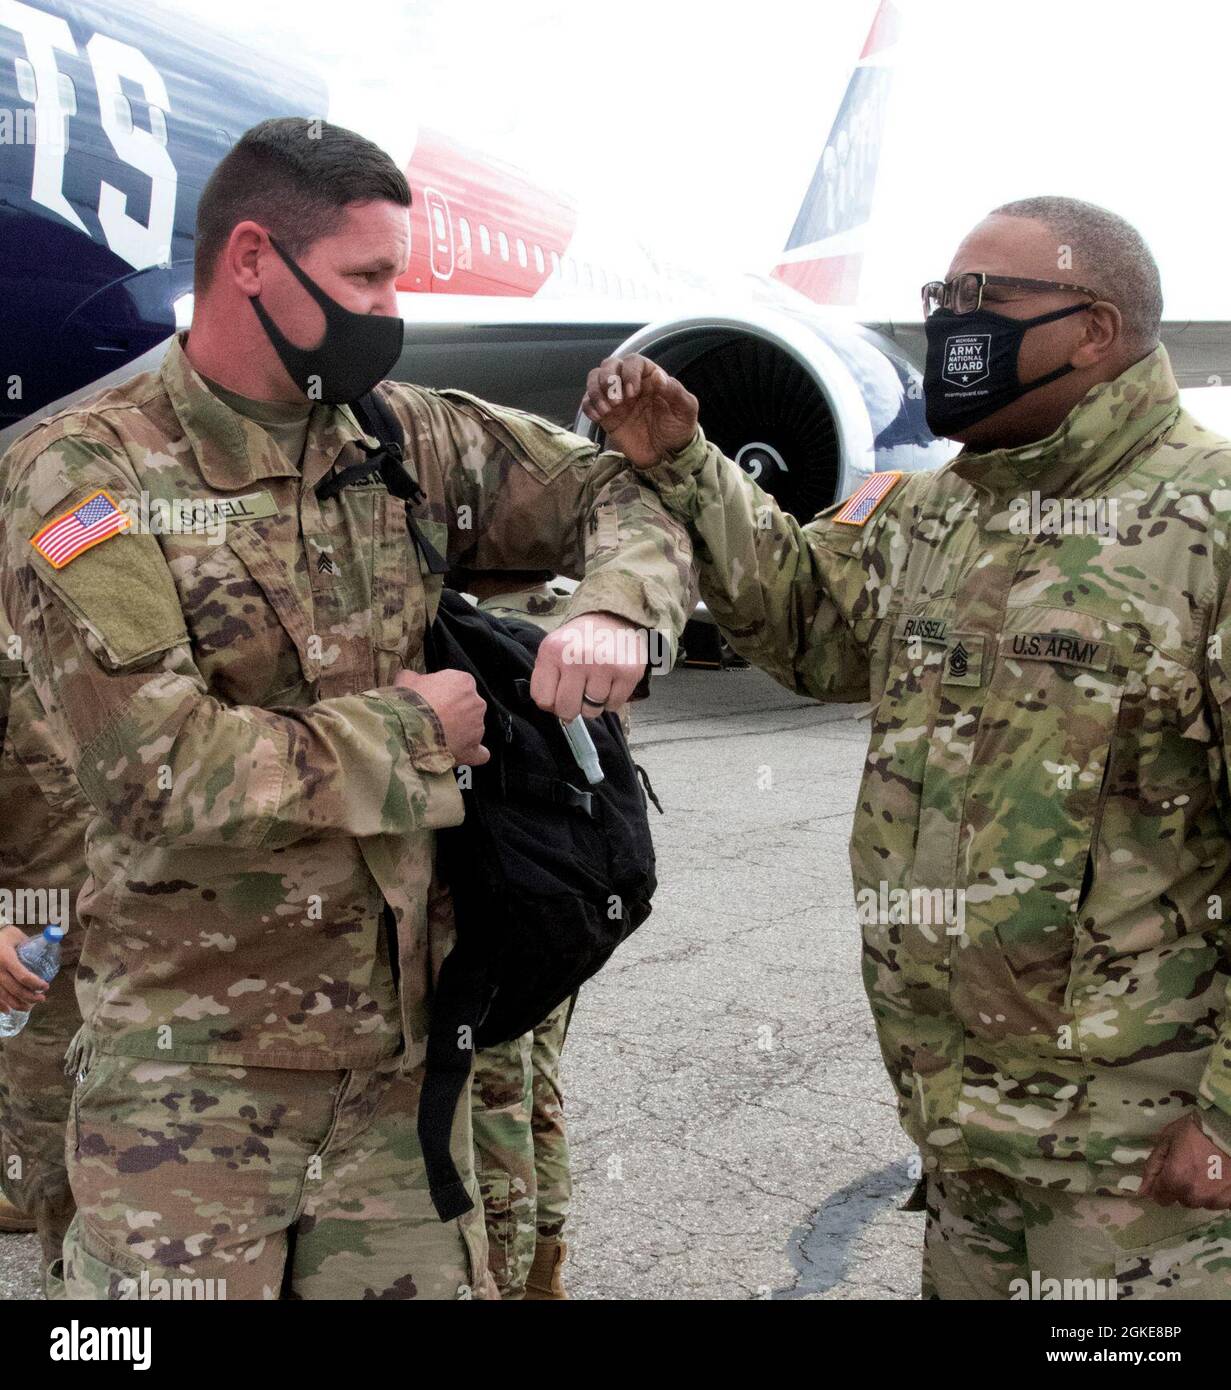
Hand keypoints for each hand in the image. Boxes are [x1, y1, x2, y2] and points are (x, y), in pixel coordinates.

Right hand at [0, 926, 47, 1013]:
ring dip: (18, 1004)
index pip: (23, 976)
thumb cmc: (3, 936)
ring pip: (4, 997)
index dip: (36, 984)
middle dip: (30, 996)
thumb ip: (30, 943)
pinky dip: (1, 1006)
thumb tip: (51, 943)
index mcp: (6, 959)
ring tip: (29, 1007)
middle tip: (42, 998)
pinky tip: (9, 1010)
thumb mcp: (16, 936)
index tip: (46, 986)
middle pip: (15, 989)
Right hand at [395, 668, 489, 766]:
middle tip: (434, 719)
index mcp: (464, 681)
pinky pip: (480, 753)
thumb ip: (414, 677)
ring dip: (460, 732)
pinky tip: (462, 754)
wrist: (410, 731)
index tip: (432, 698)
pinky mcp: (474, 748)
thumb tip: (413, 679)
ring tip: (438, 738)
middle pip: (469, 706)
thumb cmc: (410, 702)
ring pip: (472, 728)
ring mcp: (478, 727)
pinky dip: (472, 753)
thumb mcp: (405, 680)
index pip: (459, 684)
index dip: (445, 692)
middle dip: (455, 712)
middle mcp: (477, 702)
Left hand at [530, 611, 644, 721]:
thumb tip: (559, 716)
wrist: (615, 617)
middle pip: (567, 709)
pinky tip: (611, 681)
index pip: (543, 700)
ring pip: (591, 711)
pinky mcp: (627, 672)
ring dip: (594, 703)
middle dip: (572, 708)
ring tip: (596, 682)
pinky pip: (613, 705)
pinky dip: (612, 699)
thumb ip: (547, 680)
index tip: (560, 694)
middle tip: (579, 693)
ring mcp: (603, 665)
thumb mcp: (554, 650)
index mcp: (552, 651)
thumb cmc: (581, 639)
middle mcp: (577, 657)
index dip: (552, 703)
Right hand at [580, 354, 698, 467]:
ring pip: (594, 379)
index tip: (633, 393)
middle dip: (608, 379)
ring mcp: (615, 398)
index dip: (629, 373)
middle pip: (609, 365)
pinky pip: (588, 402)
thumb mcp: (685, 410)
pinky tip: (599, 417)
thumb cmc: (678, 429)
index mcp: (650, 377)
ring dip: (596, 391)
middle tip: (617, 401)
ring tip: (608, 410)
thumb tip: (658, 376)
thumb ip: (675, 391)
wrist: (666, 455)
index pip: (633, 361)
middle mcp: (630, 383)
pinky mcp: (605, 414)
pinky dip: (589, 406)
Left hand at [1139, 1113, 1230, 1208]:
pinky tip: (1220, 1175)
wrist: (1228, 1129)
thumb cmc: (1195, 1130)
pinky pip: (1218, 1201)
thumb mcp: (1166, 1140)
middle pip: (1181, 1200)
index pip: (1160, 1198)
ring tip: (1208, 1169)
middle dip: (1182, 1186)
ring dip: (1200, 1190)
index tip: (1168, 1173)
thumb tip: (1142, 1191)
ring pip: (1201, 1201)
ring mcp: (1216, 1200)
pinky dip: (1217, 1191)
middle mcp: (1195, 1195)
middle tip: (1191, 1165)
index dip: (1161, 1186)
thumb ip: (1153, 1167)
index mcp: (1175, 1179)